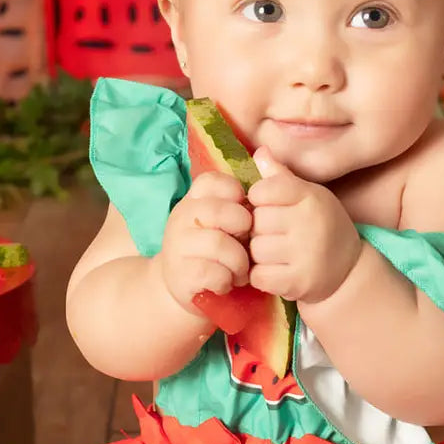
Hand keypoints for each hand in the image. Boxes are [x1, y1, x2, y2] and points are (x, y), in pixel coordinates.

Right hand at [158, 172, 251, 314]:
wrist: (185, 288)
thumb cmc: (216, 251)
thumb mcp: (226, 222)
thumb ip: (244, 197)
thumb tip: (265, 154)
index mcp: (194, 199)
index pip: (213, 181)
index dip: (236, 195)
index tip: (244, 215)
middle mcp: (181, 217)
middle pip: (220, 211)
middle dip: (244, 230)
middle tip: (247, 245)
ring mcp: (178, 246)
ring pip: (219, 244)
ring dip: (239, 262)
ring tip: (241, 271)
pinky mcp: (180, 275)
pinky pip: (213, 273)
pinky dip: (227, 281)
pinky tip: (226, 283)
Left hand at [246, 149, 359, 303]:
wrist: (349, 271)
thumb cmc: (322, 226)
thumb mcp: (309, 196)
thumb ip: (281, 176)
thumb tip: (259, 151)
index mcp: (310, 197)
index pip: (262, 190)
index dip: (259, 200)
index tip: (271, 208)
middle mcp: (309, 223)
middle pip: (256, 221)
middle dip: (259, 229)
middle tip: (275, 234)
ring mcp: (305, 254)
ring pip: (255, 249)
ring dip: (259, 254)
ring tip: (277, 253)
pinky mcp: (299, 282)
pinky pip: (258, 276)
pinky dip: (261, 276)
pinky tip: (277, 271)